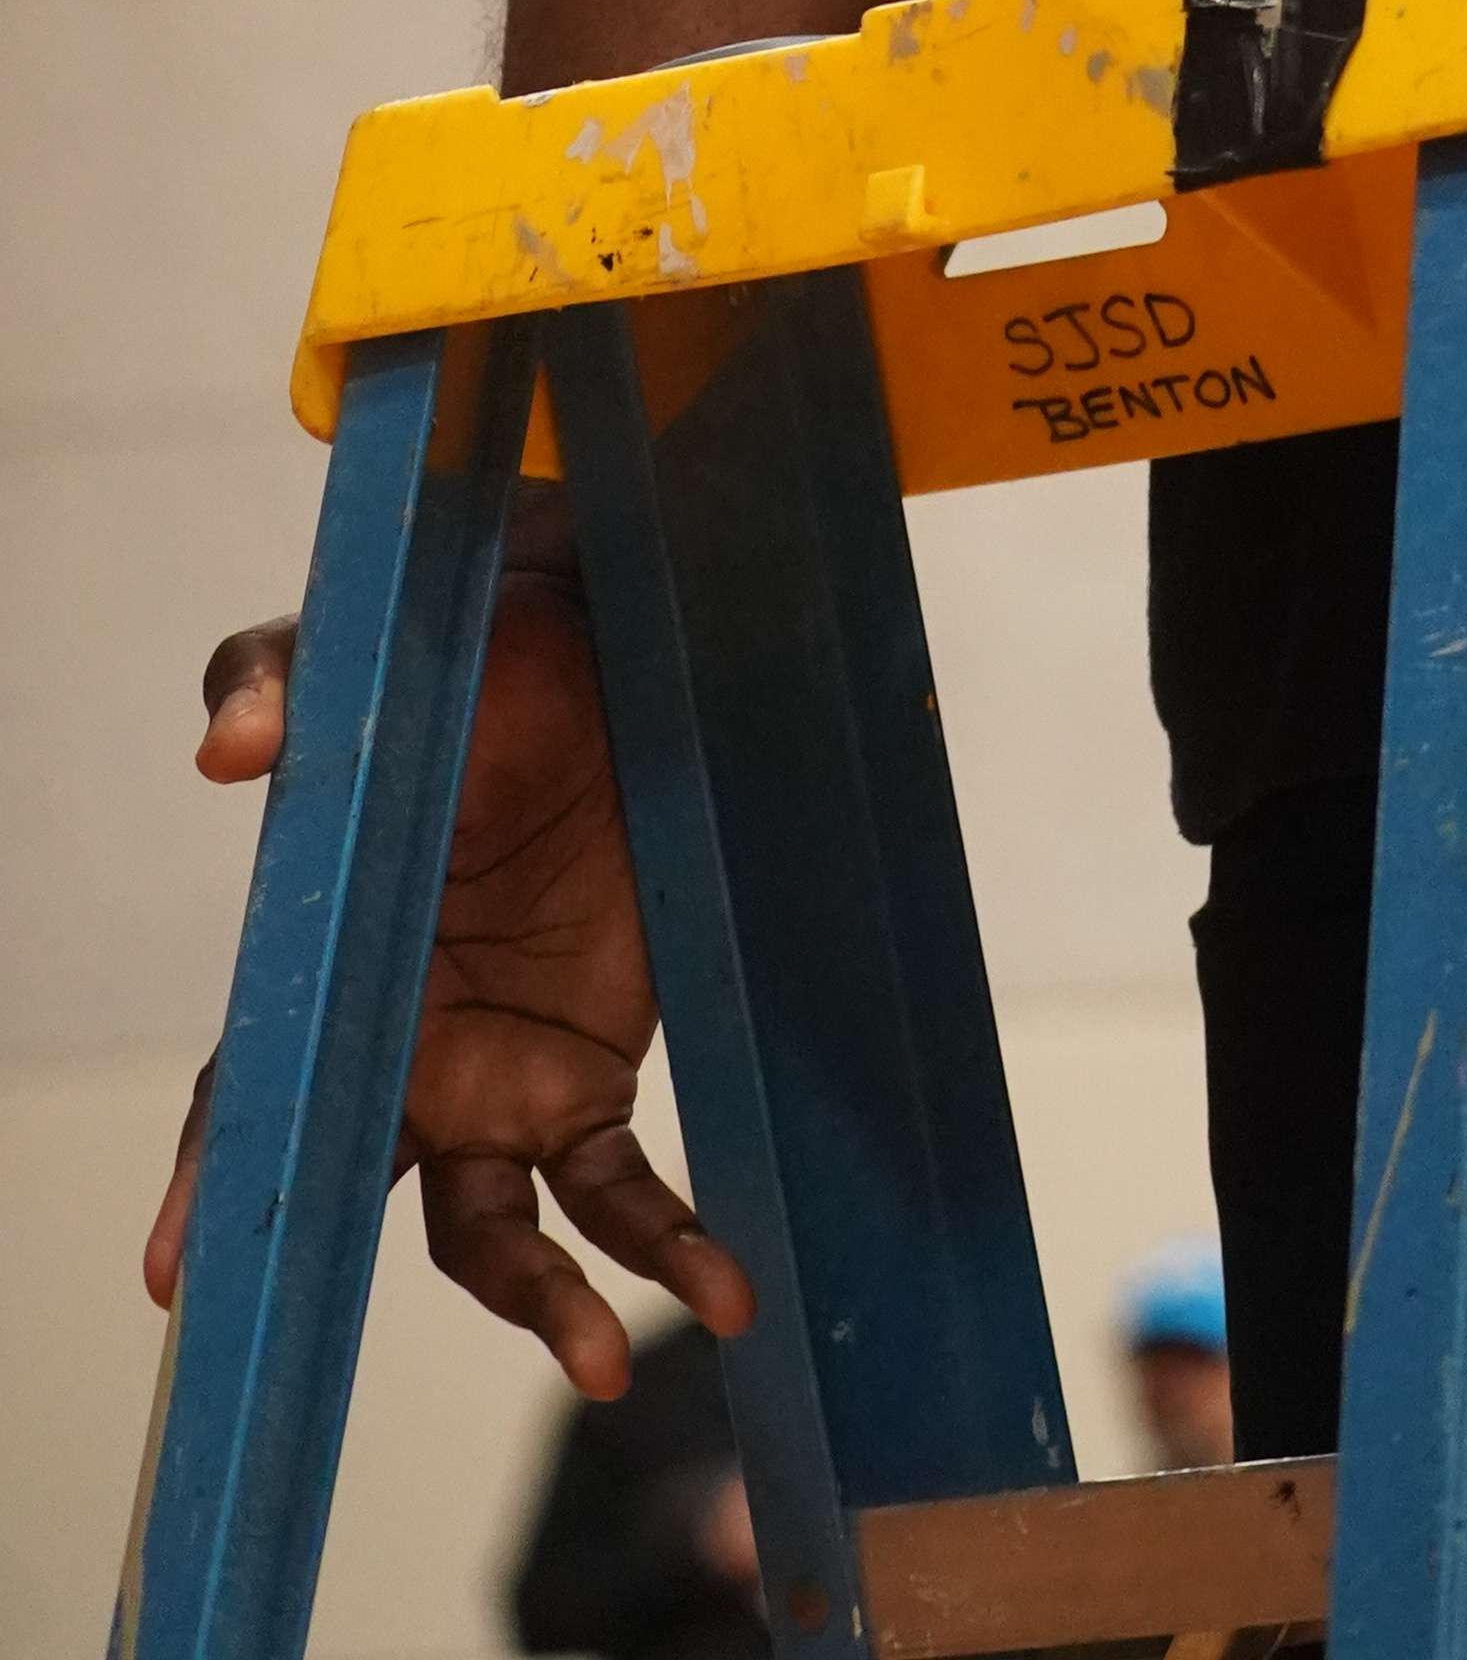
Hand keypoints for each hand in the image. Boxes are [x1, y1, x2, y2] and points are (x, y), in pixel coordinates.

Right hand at [144, 577, 754, 1398]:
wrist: (614, 661)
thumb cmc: (469, 665)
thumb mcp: (376, 663)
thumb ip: (283, 684)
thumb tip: (229, 745)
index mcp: (328, 980)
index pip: (256, 1096)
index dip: (212, 1182)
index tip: (179, 1273)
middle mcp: (401, 1058)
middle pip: (352, 1194)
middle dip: (324, 1282)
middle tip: (307, 1353)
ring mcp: (499, 1083)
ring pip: (498, 1233)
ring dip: (546, 1307)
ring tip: (606, 1368)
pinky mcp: (593, 1080)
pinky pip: (622, 1189)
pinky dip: (668, 1246)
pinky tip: (724, 1290)